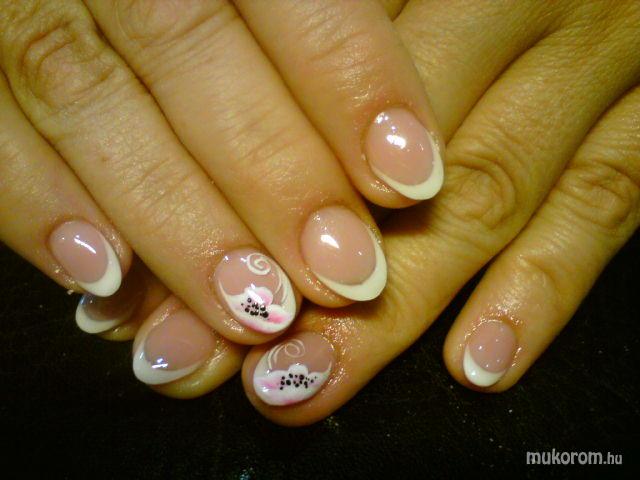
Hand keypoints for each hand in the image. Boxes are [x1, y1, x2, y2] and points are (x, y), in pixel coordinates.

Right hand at [0, 0, 443, 354]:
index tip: (410, 177)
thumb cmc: (227, 6)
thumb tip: (396, 152)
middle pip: (186, 48)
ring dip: (172, 217)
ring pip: (85, 95)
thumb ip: (315, 40)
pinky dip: (35, 206)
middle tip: (340, 274)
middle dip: (270, 173)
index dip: (349, 80)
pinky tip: (103, 280)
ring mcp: (23, 0)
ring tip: (249, 306)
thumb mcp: (268, 1)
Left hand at [237, 0, 638, 422]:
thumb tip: (211, 186)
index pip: (315, 86)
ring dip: (400, 301)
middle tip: (235, 356)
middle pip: (387, 154)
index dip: (249, 194)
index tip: (189, 289)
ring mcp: (591, 56)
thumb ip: (320, 68)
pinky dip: (543, 287)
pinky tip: (480, 362)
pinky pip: (606, 201)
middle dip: (307, 268)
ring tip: (315, 378)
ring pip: (484, 191)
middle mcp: (510, 3)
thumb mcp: (391, 0)